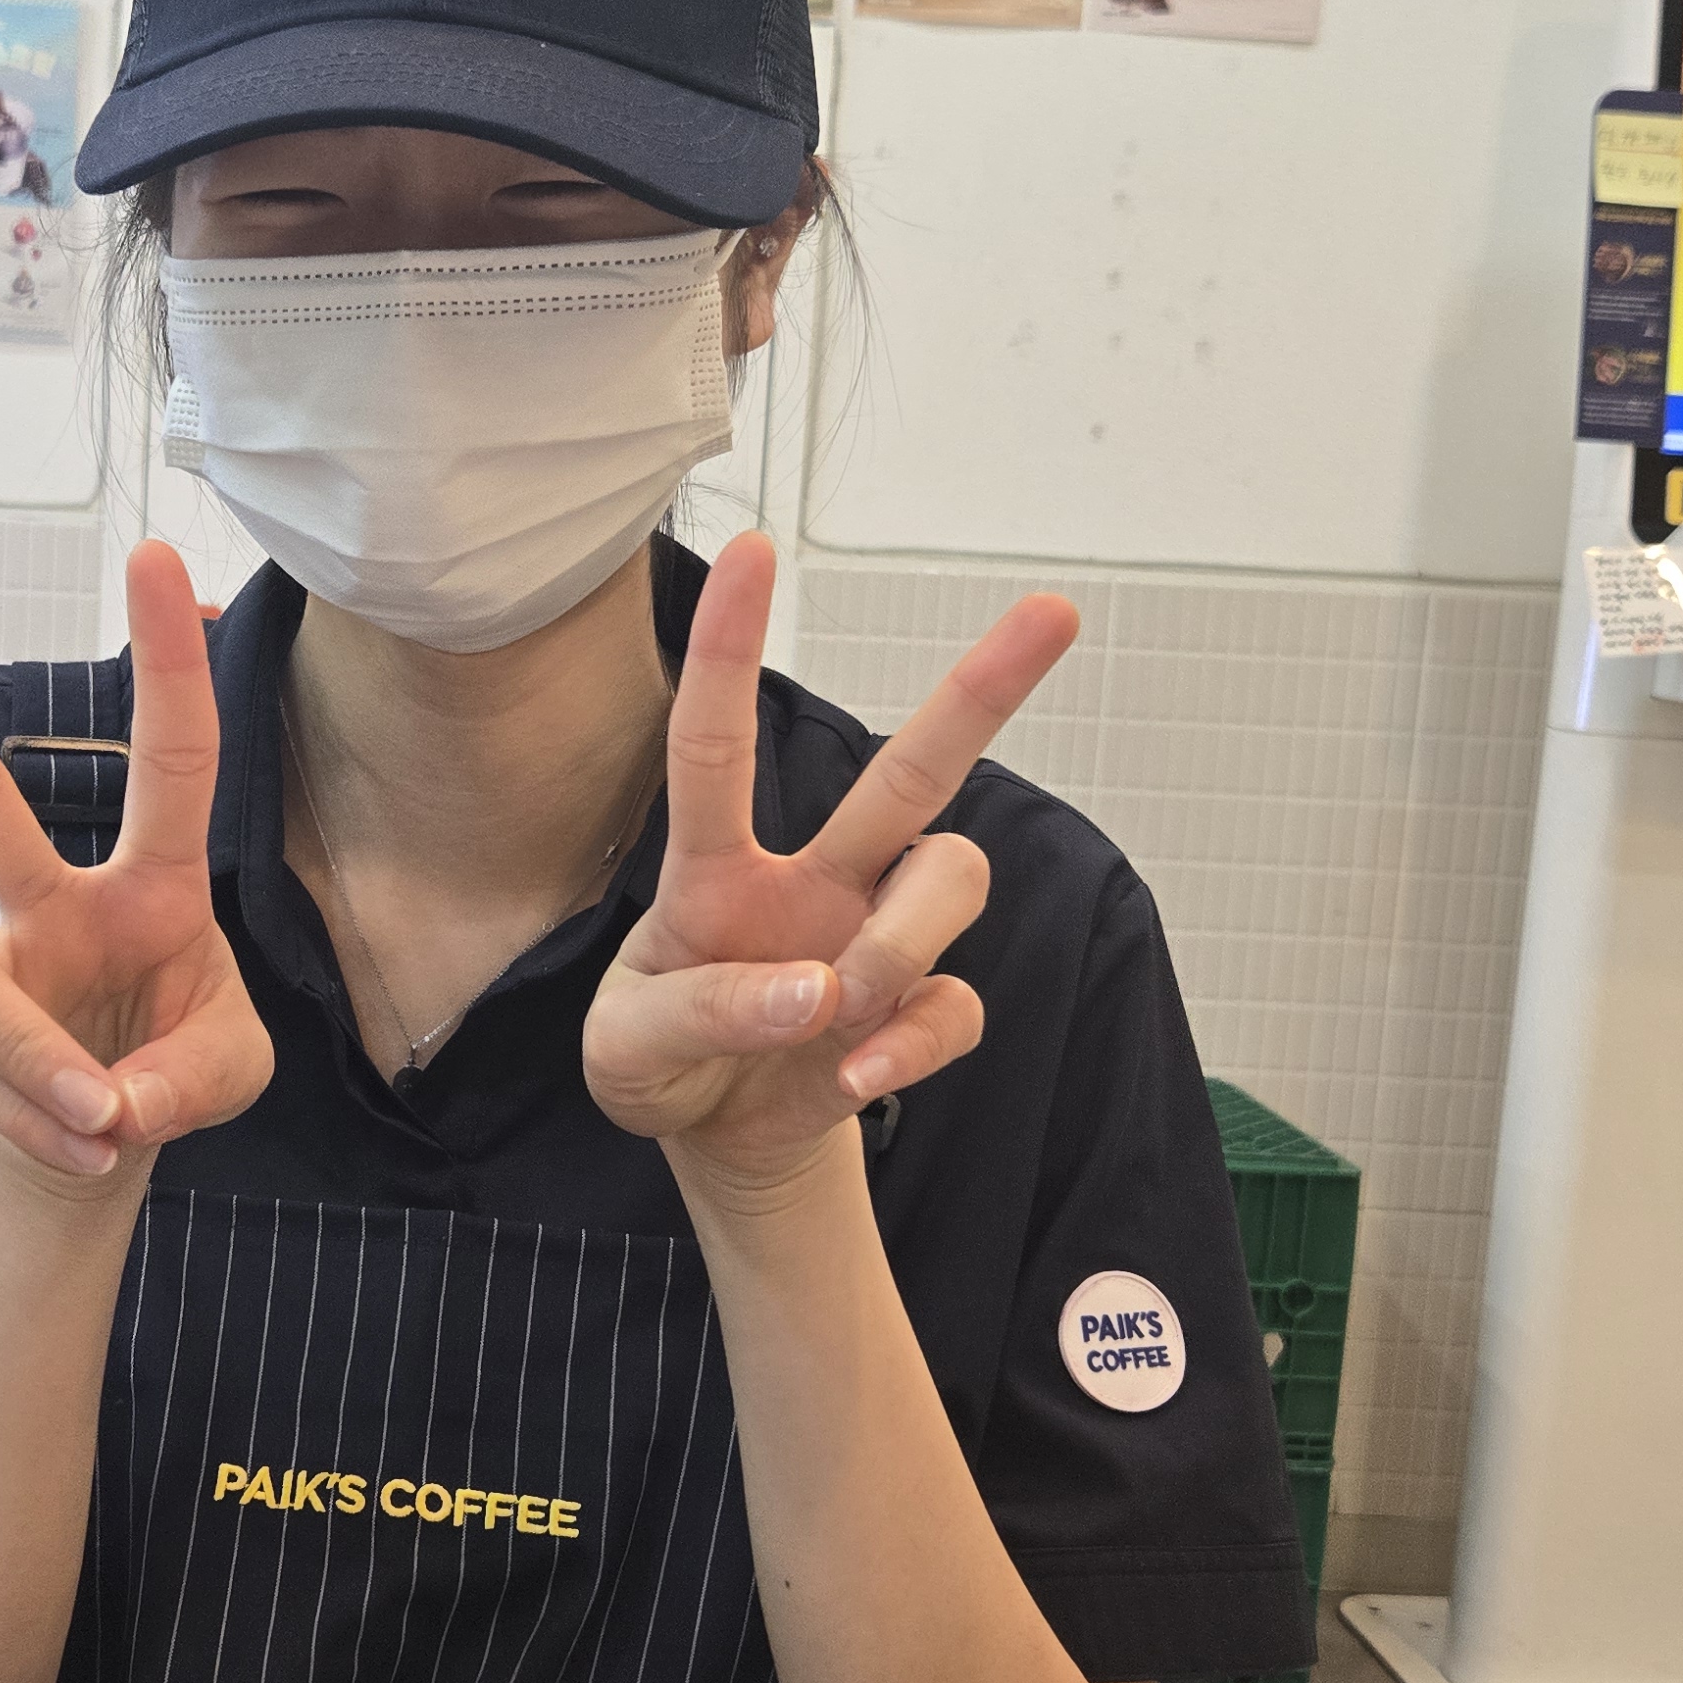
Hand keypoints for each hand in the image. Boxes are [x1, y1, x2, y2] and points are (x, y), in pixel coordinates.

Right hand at [0, 543, 272, 1185]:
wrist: (103, 1143)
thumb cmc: (175, 1064)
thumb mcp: (229, 1072)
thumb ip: (191, 1078)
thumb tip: (115, 1099)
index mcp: (148, 885)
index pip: (168, 763)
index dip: (166, 664)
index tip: (158, 555)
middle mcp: (51, 906)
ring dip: (27, 1053)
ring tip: (102, 1117)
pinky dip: (49, 1132)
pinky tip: (91, 1152)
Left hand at [586, 533, 1075, 1197]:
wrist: (717, 1135)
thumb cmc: (660, 1060)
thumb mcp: (627, 1049)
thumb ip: (700, 1012)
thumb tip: (814, 991)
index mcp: (719, 870)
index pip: (716, 747)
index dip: (729, 648)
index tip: (751, 548)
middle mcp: (814, 881)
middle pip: (912, 772)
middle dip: (981, 691)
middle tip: (1055, 611)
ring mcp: (873, 940)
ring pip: (949, 878)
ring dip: (899, 944)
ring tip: (837, 1011)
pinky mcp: (913, 1010)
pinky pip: (953, 1003)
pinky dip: (908, 1042)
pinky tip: (853, 1075)